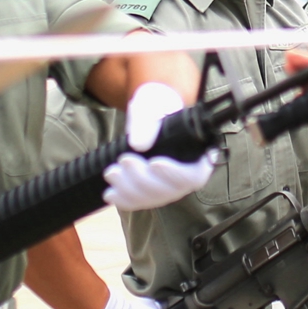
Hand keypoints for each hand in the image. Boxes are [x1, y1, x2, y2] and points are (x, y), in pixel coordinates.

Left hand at [104, 80, 218, 208]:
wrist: (148, 114)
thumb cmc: (156, 106)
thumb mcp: (152, 106)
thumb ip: (147, 122)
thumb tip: (138, 144)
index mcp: (198, 153)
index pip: (195, 175)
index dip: (176, 174)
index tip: (154, 162)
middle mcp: (187, 175)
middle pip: (171, 190)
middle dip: (143, 179)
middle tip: (123, 161)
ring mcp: (171, 187)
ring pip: (154, 198)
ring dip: (130, 189)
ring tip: (111, 172)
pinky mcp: (153, 192)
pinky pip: (142, 203)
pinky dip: (125, 200)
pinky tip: (110, 194)